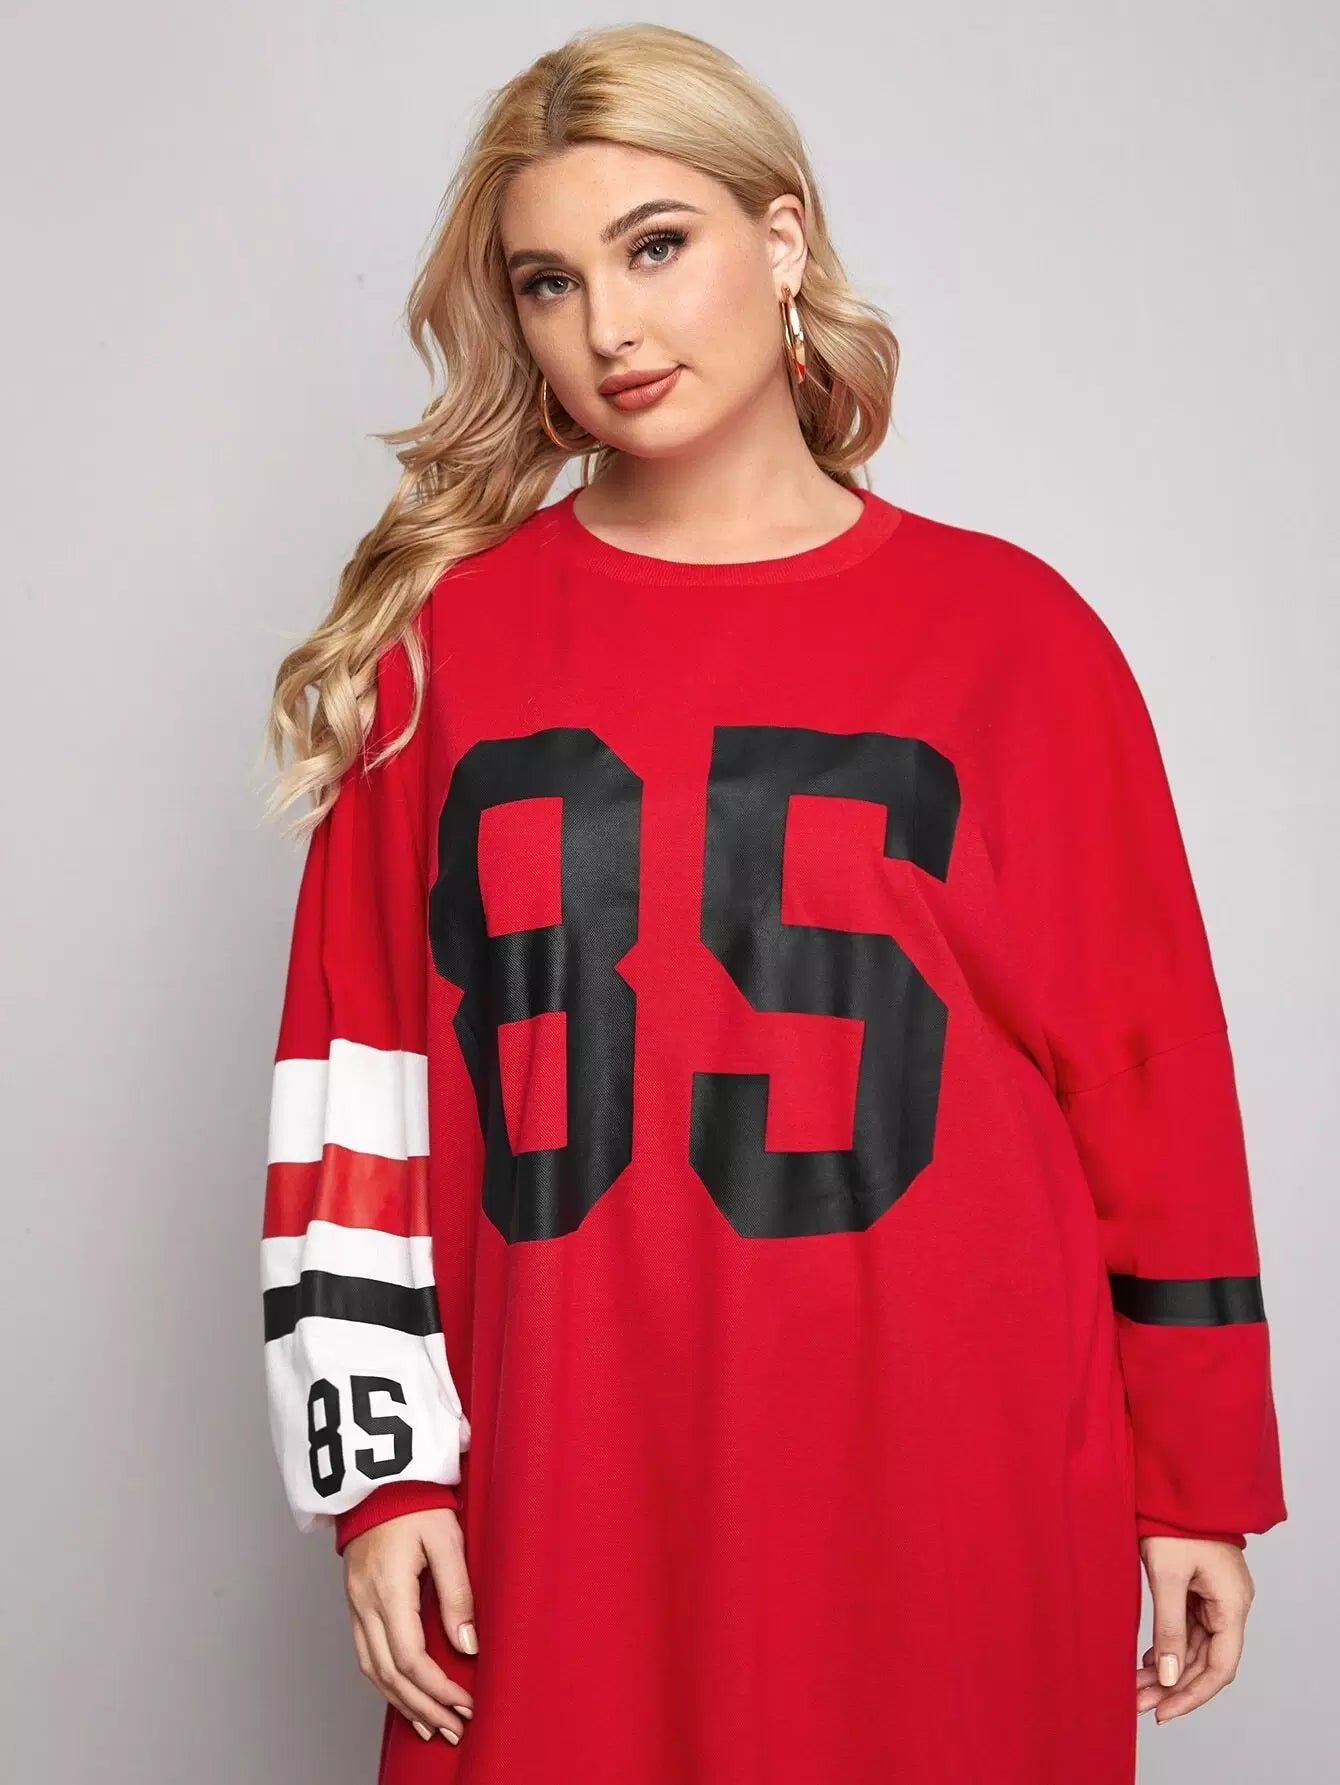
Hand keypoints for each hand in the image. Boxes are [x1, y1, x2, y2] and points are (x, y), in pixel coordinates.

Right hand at [343, 1507, 477, 1746]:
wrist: (377, 1474)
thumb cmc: (415, 1499)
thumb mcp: (447, 1539)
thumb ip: (457, 1593)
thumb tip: (467, 1646)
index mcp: (389, 1590)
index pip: (410, 1659)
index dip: (438, 1689)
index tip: (465, 1704)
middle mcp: (366, 1603)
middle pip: (390, 1675)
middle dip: (423, 1708)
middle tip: (452, 1728)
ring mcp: (355, 1603)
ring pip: (373, 1670)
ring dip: (402, 1703)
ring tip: (430, 1726)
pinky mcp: (355, 1600)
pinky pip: (365, 1654)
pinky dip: (384, 1682)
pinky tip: (402, 1694)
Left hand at [1135, 1535, 1254, 1722]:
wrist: (1175, 1481)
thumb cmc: (1174, 1519)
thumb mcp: (1167, 1575)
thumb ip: (1169, 1628)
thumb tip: (1169, 1677)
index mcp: (1231, 1603)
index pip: (1220, 1667)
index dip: (1192, 1695)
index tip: (1163, 1712)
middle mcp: (1230, 1604)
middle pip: (1206, 1661)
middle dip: (1174, 1686)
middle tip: (1139, 1704)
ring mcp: (1216, 1596)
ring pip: (1196, 1647)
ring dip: (1169, 1669)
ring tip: (1137, 1688)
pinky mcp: (1200, 1587)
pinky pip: (1189, 1628)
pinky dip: (1170, 1646)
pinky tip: (1149, 1660)